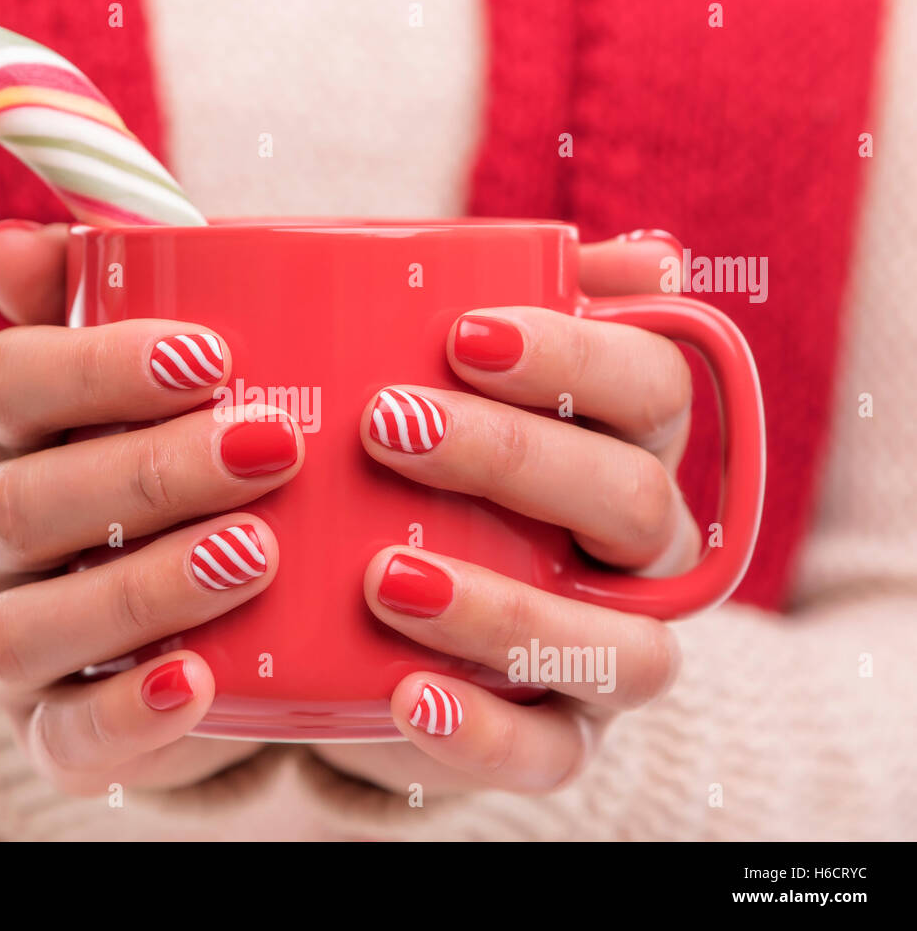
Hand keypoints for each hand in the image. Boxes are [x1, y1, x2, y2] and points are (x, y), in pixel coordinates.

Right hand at [0, 220, 303, 794]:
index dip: (99, 366)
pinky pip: (64, 736)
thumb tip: (15, 242)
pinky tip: (201, 682)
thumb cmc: (186, 470)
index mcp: (8, 437)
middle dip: (148, 473)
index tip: (216, 355)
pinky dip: (126, 714)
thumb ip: (104, 307)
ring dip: (142, 587)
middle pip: (25, 501)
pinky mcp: (49, 732)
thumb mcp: (164, 385)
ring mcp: (9, 640)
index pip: (7, 384)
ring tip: (257, 555)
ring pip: (28, 623)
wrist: (199, 619)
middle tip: (272, 448)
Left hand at [315, 231, 691, 792]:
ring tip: (384, 575)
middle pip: (636, 500)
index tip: (461, 333)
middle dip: (515, 458)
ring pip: (618, 647)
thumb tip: (654, 255)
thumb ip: (528, 302)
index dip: (575, 356)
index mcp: (625, 448)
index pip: (651, 388)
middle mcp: (637, 554)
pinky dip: (484, 730)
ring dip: (509, 609)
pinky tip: (406, 692)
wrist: (359, 612)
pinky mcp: (555, 739)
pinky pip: (551, 757)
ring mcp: (606, 654)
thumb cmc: (415, 469)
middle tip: (387, 425)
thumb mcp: (450, 381)